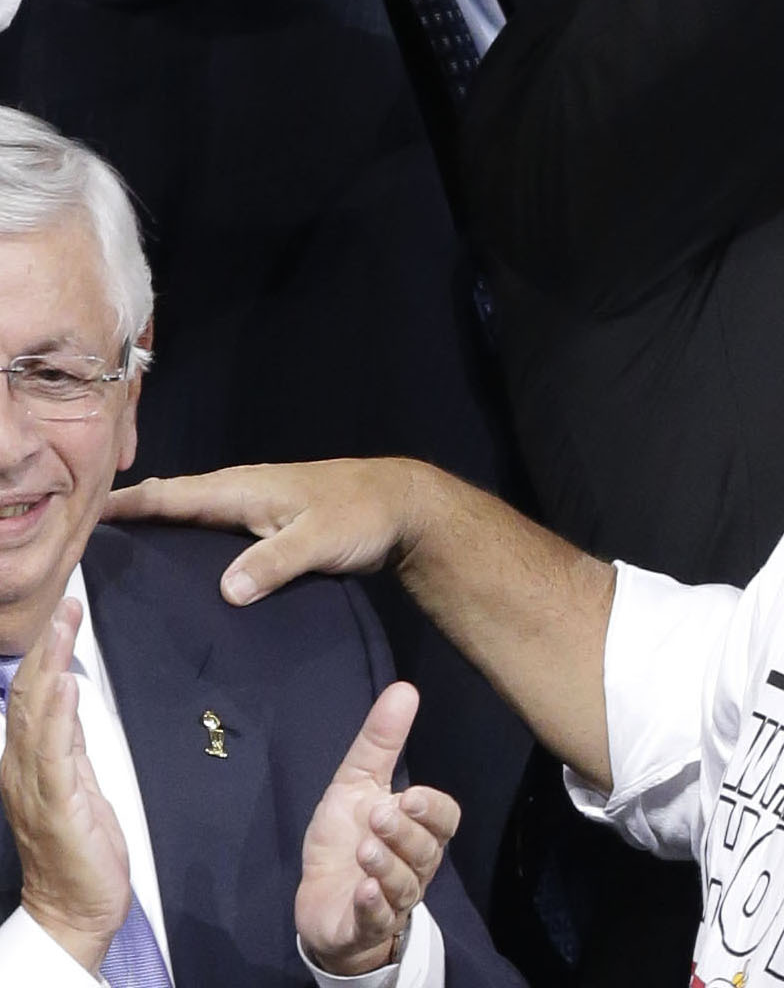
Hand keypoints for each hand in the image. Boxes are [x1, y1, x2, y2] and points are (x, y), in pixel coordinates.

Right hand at [0, 599, 131, 973]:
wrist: (76, 907)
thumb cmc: (79, 845)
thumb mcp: (76, 779)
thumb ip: (69, 738)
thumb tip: (70, 692)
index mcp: (28, 762)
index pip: (30, 699)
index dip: (43, 654)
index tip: (61, 611)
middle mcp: (23, 770)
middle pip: (29, 699)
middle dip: (46, 649)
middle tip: (64, 604)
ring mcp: (36, 787)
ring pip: (38, 718)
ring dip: (51, 668)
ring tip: (64, 628)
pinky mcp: (58, 806)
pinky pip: (55, 756)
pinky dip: (59, 718)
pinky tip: (66, 688)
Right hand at [109, 459, 419, 600]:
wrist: (403, 506)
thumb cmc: (363, 515)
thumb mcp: (321, 540)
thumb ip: (275, 562)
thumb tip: (225, 590)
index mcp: (245, 489)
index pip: (174, 495)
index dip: (129, 504)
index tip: (85, 513)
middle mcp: (243, 491)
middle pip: (175, 500)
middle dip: (132, 511)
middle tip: (83, 533)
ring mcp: (255, 506)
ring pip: (194, 511)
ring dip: (158, 523)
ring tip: (116, 548)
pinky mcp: (268, 523)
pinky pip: (213, 527)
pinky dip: (187, 535)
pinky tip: (176, 560)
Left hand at [295, 683, 459, 978]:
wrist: (319, 902)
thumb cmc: (344, 838)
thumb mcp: (356, 785)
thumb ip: (381, 743)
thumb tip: (404, 688)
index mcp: (418, 831)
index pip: (445, 820)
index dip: (432, 810)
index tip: (410, 794)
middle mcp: (414, 866)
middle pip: (427, 851)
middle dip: (406, 834)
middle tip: (380, 816)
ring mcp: (392, 900)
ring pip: (405, 885)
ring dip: (388, 866)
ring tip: (365, 850)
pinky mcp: (364, 927)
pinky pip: (379, 921)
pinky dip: (375, 906)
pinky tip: (364, 891)